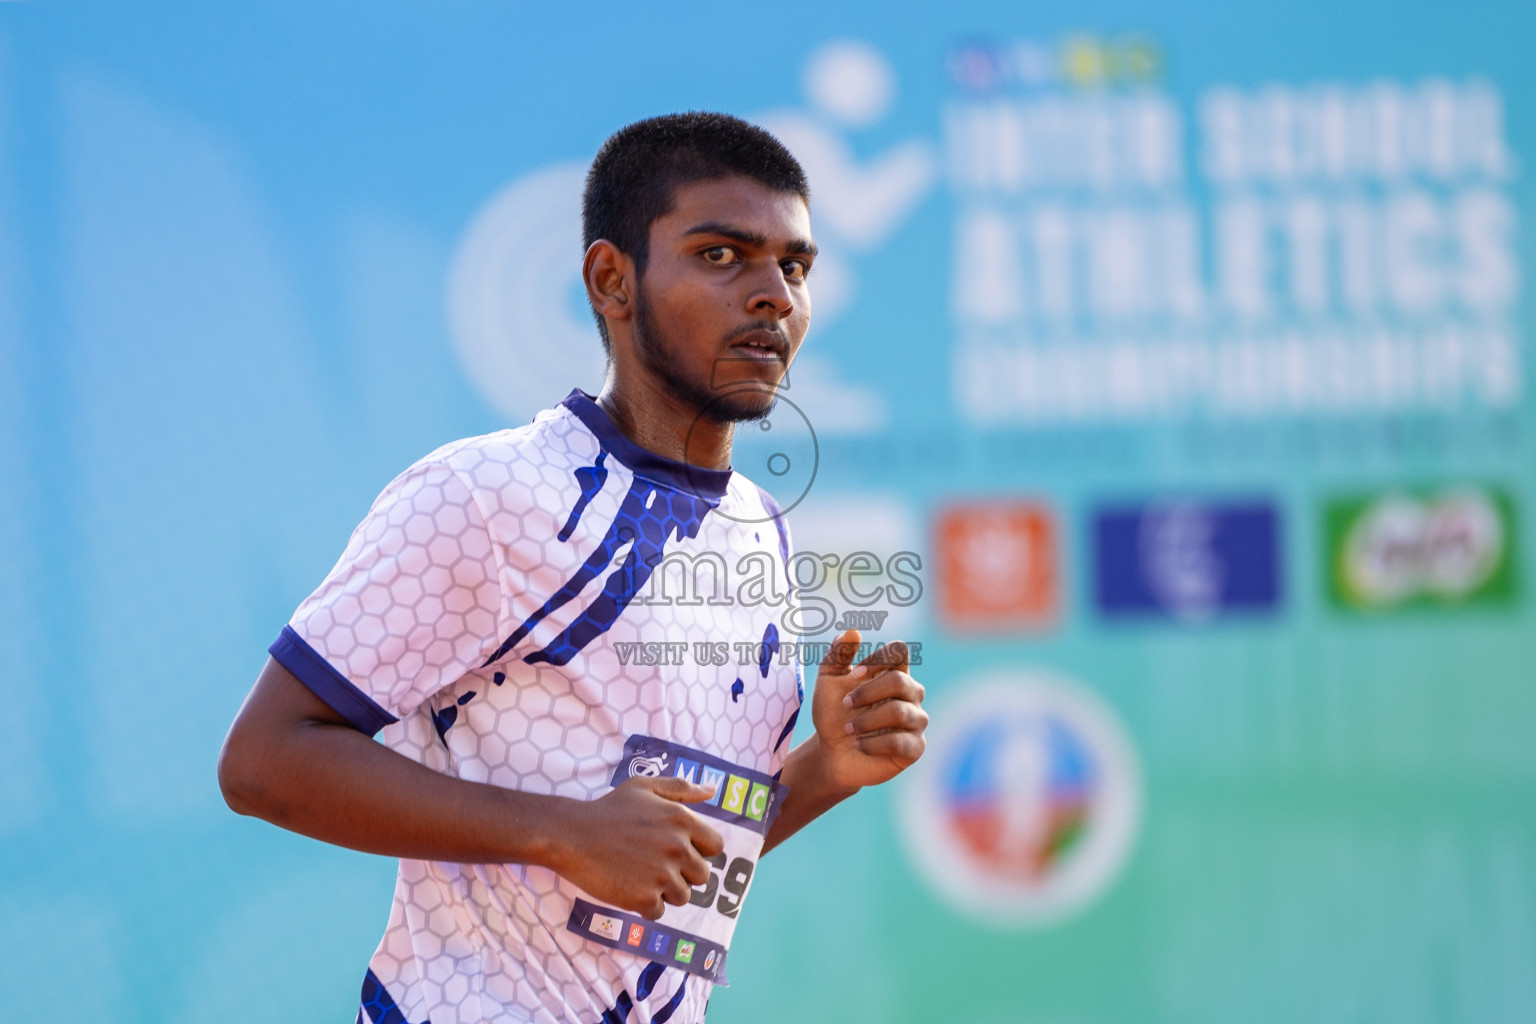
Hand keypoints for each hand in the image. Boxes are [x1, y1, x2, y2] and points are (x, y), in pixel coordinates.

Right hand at [547, 776, 725, 919]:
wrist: (572, 835)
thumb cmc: (609, 809)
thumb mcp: (645, 787)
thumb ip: (682, 788)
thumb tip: (711, 790)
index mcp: (682, 820)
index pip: (716, 846)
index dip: (700, 850)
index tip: (680, 850)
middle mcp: (678, 848)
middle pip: (702, 876)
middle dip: (683, 873)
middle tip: (655, 864)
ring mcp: (662, 875)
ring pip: (683, 896)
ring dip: (666, 891)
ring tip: (641, 874)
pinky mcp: (644, 898)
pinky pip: (659, 911)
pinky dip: (646, 905)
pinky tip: (629, 886)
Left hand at [810, 629, 927, 790]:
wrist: (830, 752)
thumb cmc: (833, 713)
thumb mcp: (828, 681)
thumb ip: (838, 654)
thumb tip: (853, 632)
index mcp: (894, 673)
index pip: (900, 651)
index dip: (878, 659)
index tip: (854, 674)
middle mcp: (911, 695)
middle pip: (900, 681)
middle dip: (867, 693)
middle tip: (846, 704)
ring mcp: (916, 721)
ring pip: (899, 712)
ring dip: (866, 720)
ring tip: (848, 729)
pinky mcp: (915, 748)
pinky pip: (901, 741)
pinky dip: (873, 743)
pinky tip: (859, 744)